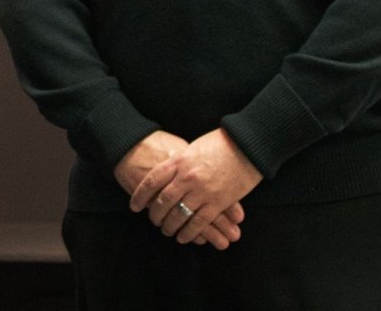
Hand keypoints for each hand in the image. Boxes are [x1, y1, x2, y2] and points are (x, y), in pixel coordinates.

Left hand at [130, 128, 260, 247]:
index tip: (134, 206)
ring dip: (170, 226)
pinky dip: (189, 232)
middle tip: (153, 221)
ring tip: (167, 231)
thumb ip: (178, 161)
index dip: (140, 195)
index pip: (152, 181)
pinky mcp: (218, 202)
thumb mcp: (192, 148)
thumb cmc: (219, 143)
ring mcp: (202, 191)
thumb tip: (166, 170)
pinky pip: (199, 222)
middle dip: (155, 215)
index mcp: (178, 161)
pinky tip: (184, 237)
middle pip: (163, 201)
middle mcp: (187, 177)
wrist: (246, 144)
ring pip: (179, 214)